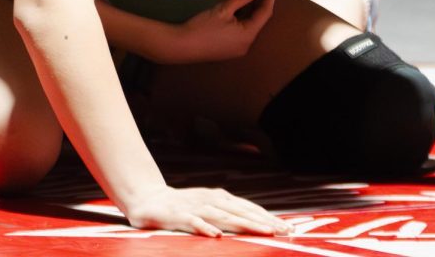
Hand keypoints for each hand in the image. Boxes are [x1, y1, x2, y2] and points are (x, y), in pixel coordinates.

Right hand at [124, 184, 291, 236]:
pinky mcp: (177, 215)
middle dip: (263, 221)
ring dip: (244, 223)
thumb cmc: (182, 206)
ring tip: (262, 232)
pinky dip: (206, 228)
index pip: (249, 208)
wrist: (147, 199)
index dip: (268, 218)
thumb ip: (228, 214)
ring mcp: (194, 206)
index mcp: (219, 198)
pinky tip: (217, 235)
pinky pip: (193, 222)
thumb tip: (255, 222)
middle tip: (282, 231)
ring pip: (223, 216)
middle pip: (241, 211)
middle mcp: (210, 200)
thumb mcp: (208, 207)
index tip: (287, 228)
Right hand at [162, 0, 275, 63]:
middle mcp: (246, 44)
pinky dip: (243, 17)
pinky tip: (240, 6)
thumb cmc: (202, 27)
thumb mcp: (223, 9)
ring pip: (250, 25)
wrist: (180, 46)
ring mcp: (237, 48)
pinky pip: (241, 30)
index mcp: (248, 35)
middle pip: (259, 19)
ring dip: (252, 9)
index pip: (265, 12)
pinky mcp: (228, 48)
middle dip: (261, 1)